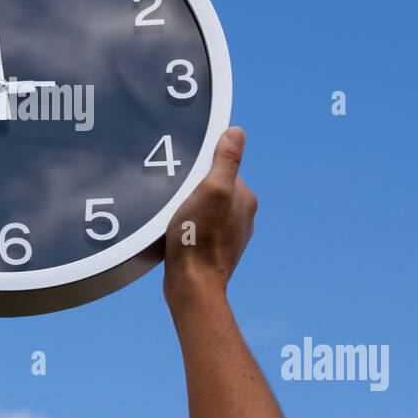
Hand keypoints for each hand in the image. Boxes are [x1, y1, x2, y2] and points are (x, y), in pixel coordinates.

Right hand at [163, 126, 257, 309]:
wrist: (191, 285)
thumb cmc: (198, 237)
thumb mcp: (211, 189)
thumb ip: (226, 160)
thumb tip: (237, 132)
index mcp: (245, 198)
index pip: (222, 168)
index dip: (200, 169)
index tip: (184, 176)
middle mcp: (242, 216)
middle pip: (212, 188)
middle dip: (194, 189)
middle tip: (175, 196)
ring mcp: (229, 235)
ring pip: (206, 209)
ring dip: (189, 208)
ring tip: (173, 216)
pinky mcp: (214, 250)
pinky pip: (200, 228)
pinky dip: (187, 226)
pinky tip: (175, 232)